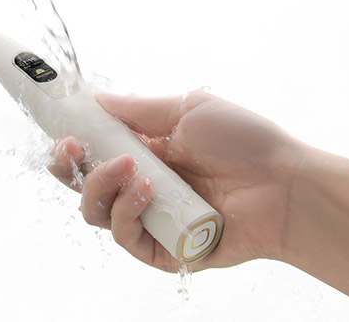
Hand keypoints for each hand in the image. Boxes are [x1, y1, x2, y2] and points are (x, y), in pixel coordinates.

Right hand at [47, 90, 306, 271]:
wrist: (286, 184)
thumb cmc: (245, 142)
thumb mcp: (187, 110)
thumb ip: (138, 108)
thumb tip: (98, 98)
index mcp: (147, 152)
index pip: (94, 152)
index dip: (72, 144)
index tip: (62, 131)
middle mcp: (143, 186)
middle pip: (84, 186)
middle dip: (68, 168)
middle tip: (73, 150)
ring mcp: (151, 218)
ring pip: (97, 213)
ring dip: (101, 186)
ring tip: (130, 168)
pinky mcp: (163, 249)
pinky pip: (125, 237)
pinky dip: (126, 212)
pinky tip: (146, 190)